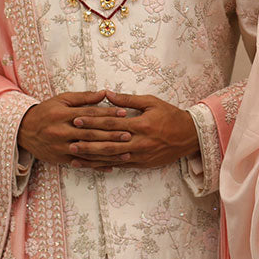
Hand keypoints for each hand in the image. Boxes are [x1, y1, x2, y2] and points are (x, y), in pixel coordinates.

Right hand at [17, 90, 133, 168]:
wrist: (24, 130)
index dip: (107, 114)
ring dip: (108, 153)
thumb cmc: (46, 112)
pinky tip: (110, 167)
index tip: (123, 113)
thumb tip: (104, 93)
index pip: (89, 114)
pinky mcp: (60, 159)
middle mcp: (62, 132)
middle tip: (128, 134)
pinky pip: (81, 163)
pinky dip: (96, 166)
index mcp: (63, 115)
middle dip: (111, 135)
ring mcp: (61, 147)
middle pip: (90, 134)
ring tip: (125, 152)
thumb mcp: (62, 100)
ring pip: (88, 151)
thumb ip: (84, 97)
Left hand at [70, 92, 199, 169]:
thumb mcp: (151, 102)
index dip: (92, 121)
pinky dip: (103, 165)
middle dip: (87, 141)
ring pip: (111, 157)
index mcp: (140, 124)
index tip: (76, 119)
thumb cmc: (170, 116)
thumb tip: (107, 94)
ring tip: (74, 155)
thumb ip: (128, 100)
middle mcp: (139, 142)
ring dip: (91, 157)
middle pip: (108, 143)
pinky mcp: (141, 164)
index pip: (111, 123)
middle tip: (69, 139)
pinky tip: (91, 165)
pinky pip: (119, 165)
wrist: (189, 136)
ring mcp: (139, 155)